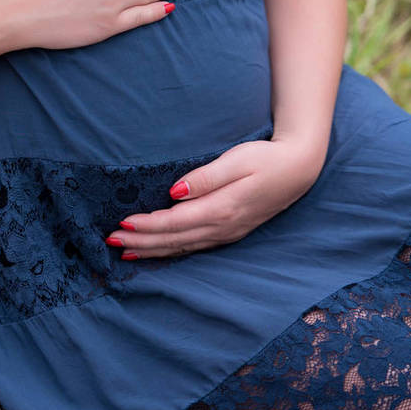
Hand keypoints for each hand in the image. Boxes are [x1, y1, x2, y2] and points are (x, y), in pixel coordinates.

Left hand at [105, 137, 325, 258]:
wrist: (300, 169)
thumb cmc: (266, 158)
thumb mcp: (237, 160)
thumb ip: (206, 177)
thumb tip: (175, 192)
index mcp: (222, 209)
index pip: (174, 222)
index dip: (146, 225)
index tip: (121, 223)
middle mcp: (222, 228)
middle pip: (173, 239)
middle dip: (141, 241)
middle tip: (110, 240)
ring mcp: (227, 234)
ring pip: (182, 247)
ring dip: (152, 250)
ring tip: (124, 251)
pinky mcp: (229, 233)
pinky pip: (193, 247)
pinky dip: (171, 250)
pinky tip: (156, 250)